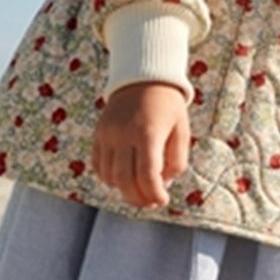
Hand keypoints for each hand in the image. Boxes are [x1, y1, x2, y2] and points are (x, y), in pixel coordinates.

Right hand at [90, 81, 191, 208]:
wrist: (143, 77)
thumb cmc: (168, 106)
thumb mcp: (182, 131)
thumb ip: (177, 161)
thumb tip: (162, 185)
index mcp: (148, 133)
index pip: (147, 175)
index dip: (155, 194)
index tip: (163, 200)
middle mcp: (123, 134)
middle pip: (124, 180)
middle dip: (138, 198)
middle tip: (150, 203)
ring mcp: (107, 134)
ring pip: (109, 176)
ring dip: (124, 190)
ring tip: (139, 190)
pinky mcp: (98, 134)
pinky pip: (98, 166)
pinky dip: (109, 178)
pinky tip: (124, 178)